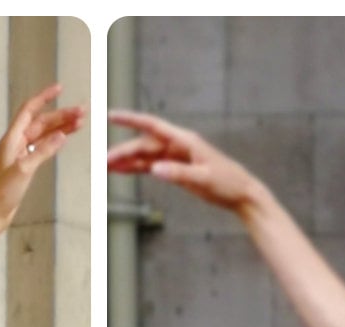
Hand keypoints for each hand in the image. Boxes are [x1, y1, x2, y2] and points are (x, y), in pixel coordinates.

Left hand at [0, 84, 84, 227]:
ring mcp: (21, 154)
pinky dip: (54, 141)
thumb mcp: (24, 170)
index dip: (44, 97)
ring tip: (80, 123)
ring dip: (61, 127)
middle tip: (82, 112)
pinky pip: (42, 147)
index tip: (59, 88)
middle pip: (42, 122)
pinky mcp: (25, 166)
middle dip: (62, 115)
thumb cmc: (0, 193)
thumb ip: (43, 151)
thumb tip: (61, 136)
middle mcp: (16, 143)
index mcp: (11, 139)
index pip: (30, 110)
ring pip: (44, 135)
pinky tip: (65, 138)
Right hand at [106, 110, 262, 212]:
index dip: (131, 120)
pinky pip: (151, 167)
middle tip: (103, 162)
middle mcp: (177, 145)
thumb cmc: (227, 182)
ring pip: (145, 156)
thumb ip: (179, 173)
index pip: (152, 126)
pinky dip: (136, 169)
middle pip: (144, 145)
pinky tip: (122, 172)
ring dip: (126, 161)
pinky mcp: (175, 170)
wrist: (240, 193)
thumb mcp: (204, 179)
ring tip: (105, 167)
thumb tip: (155, 170)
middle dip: (123, 151)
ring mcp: (175, 158)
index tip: (111, 116)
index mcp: (184, 141)